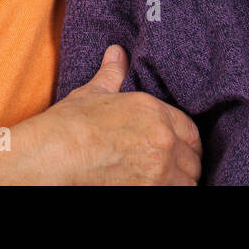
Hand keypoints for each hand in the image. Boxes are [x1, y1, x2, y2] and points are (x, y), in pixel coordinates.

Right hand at [23, 45, 201, 184]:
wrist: (55, 155)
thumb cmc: (71, 124)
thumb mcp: (93, 94)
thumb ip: (112, 74)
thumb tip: (116, 53)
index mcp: (155, 112)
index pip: (191, 132)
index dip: (186, 142)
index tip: (177, 149)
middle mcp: (164, 140)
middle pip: (192, 160)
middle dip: (183, 165)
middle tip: (169, 169)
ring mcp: (159, 170)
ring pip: (187, 183)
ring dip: (178, 182)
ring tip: (162, 181)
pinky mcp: (149, 192)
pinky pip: (173, 195)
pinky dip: (168, 192)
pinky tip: (153, 188)